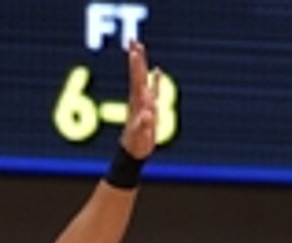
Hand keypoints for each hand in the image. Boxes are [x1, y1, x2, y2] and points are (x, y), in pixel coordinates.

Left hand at [120, 39, 158, 159]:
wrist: (133, 152)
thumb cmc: (137, 145)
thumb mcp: (141, 136)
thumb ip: (145, 124)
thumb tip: (148, 112)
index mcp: (138, 104)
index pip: (137, 80)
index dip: (136, 66)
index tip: (135, 51)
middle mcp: (139, 100)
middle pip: (137, 74)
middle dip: (136, 58)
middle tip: (134, 41)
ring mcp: (143, 102)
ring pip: (143, 78)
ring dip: (142, 63)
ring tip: (140, 48)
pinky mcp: (149, 107)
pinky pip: (154, 89)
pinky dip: (156, 80)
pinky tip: (158, 70)